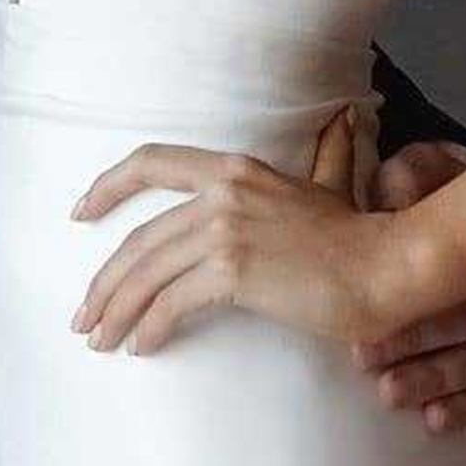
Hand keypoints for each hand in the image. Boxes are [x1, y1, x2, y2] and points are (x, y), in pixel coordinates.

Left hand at [69, 101, 412, 358]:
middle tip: (85, 315)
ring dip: (116, 311)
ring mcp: (225, 229)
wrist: (384, 266)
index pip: (151, 162)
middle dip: (105, 281)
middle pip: (140, 237)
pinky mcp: (233, 270)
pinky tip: (141, 346)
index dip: (109, 187)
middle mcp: (221, 191)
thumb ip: (324, 154)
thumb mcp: (328, 182)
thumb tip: (343, 119)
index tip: (80, 213)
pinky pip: (172, 302)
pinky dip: (149, 327)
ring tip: (100, 339)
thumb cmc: (356, 234)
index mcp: (232, 167)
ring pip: (147, 273)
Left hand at [351, 140, 465, 434]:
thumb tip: (394, 203)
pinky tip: (436, 420)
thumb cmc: (430, 190)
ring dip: (436, 382)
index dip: (417, 310)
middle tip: (368, 361)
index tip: (368, 324)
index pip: (462, 282)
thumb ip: (407, 181)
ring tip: (392, 393)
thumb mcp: (416, 169)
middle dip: (418, 350)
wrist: (456, 202)